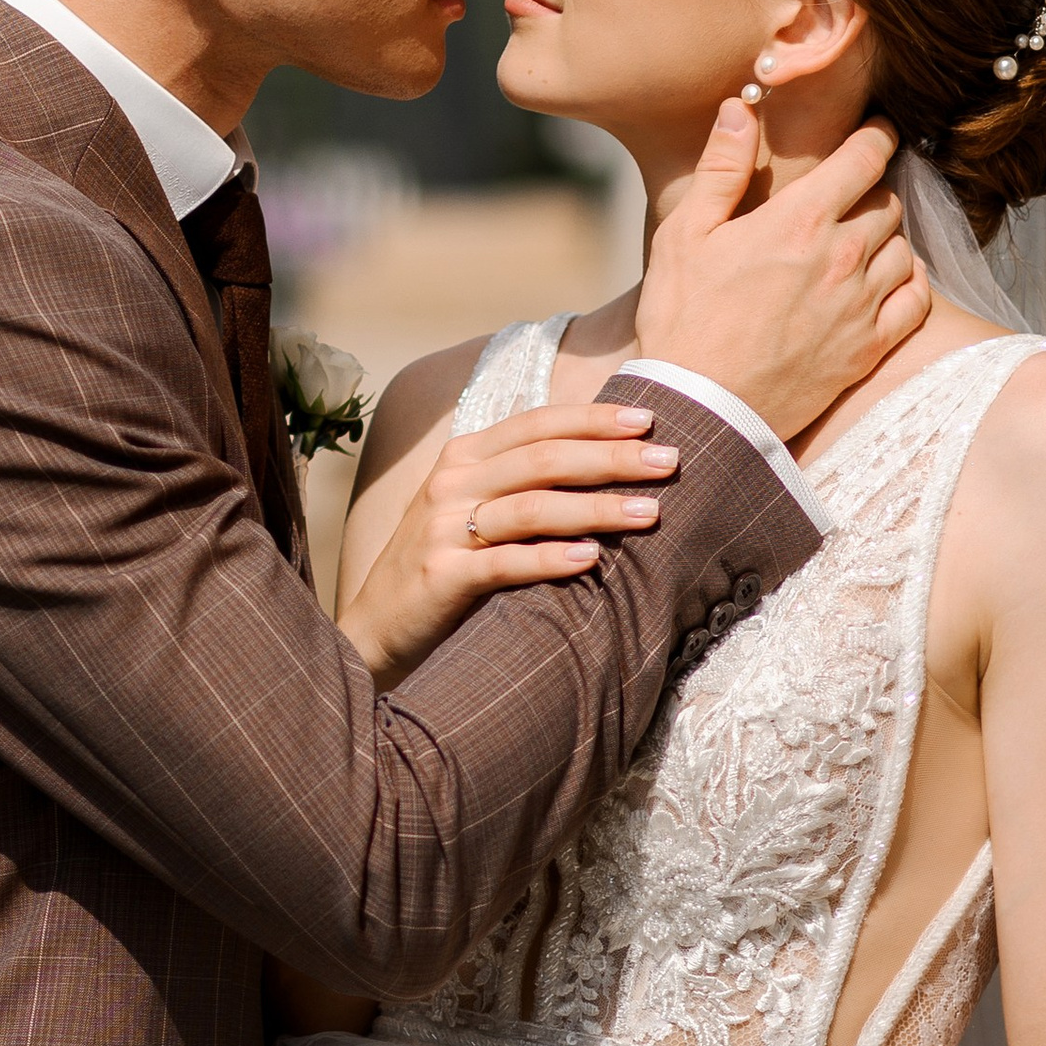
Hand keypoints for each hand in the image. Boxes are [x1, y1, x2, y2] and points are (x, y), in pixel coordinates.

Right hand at [339, 401, 681, 686]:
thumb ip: (523, 481)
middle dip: (611, 457)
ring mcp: (443, 529)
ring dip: (596, 507)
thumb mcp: (474, 508)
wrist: (377, 627)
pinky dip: (551, 559)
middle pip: (543, 459)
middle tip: (668, 461)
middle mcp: (451, 483)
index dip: (594, 419)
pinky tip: (593, 559)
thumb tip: (603, 456)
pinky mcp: (441, 576)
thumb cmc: (445, 564)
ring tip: (650, 512)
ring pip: (531, 507)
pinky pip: (504, 563)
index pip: (537, 424)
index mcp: (464, 457)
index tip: (648, 420)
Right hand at [634, 105, 928, 442]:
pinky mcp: (868, 348)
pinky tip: (892, 280)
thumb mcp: (683, 234)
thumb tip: (741, 107)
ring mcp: (860, 305)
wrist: (700, 407)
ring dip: (888, 238)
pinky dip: (912, 282)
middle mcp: (841, 257)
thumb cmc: (682, 319)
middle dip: (873, 190)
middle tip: (854, 194)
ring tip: (864, 241)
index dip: (878, 135)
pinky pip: (916, 301)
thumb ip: (720, 168)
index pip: (864, 157)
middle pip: (887, 202)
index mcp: (799, 221)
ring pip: (904, 249)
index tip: (879, 130)